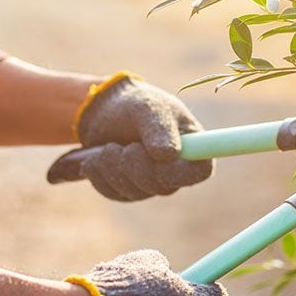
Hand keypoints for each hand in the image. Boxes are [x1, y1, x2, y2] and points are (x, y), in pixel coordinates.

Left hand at [76, 75, 213, 200]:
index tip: (160, 157)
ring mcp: (152, 184)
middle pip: (162, 186)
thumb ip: (160, 127)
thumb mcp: (148, 106)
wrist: (106, 111)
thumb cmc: (135, 103)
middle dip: (136, 165)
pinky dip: (100, 175)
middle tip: (122, 146)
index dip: (180, 171)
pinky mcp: (128, 191)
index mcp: (193, 147)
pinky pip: (114, 192)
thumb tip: (168, 155)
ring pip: (134, 191)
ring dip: (113, 167)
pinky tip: (95, 159)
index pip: (199, 171)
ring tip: (107, 146)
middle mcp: (176, 170)